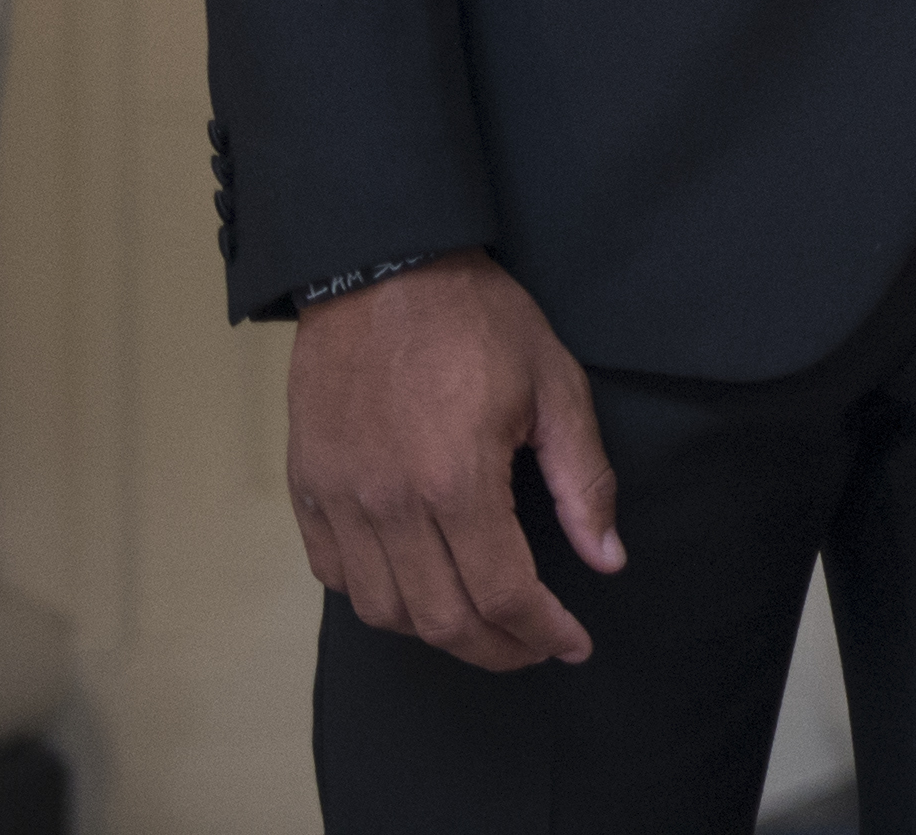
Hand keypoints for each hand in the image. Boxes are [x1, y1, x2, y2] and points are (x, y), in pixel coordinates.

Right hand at [286, 250, 622, 670]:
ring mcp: (338, 500)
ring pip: (382, 609)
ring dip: (436, 631)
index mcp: (456, 480)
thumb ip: (582, 480)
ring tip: (481, 621)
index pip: (502, 593)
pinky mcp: (307, 488)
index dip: (542, 631)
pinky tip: (414, 584)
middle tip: (533, 646)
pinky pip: (334, 573)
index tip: (572, 644)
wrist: (382, 267)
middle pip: (440, 619)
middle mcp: (389, 504)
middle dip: (496, 648)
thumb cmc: (479, 319)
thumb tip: (608, 559)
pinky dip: (375, 596)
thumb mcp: (555, 385)